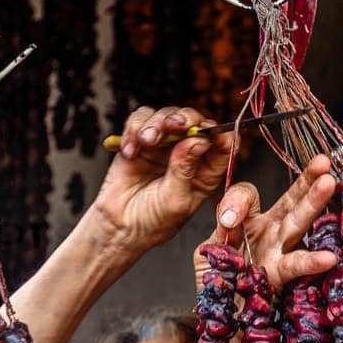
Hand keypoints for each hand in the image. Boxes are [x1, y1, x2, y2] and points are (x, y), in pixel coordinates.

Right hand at [91, 106, 236, 256]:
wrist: (119, 227)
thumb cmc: (153, 222)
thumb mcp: (175, 200)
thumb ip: (185, 169)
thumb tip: (198, 140)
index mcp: (206, 171)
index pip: (223, 144)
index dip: (221, 133)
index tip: (210, 132)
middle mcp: (188, 154)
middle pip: (194, 122)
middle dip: (185, 119)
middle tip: (174, 124)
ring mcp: (164, 145)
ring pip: (167, 115)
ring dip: (157, 122)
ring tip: (146, 140)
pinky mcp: (140, 141)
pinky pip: (140, 120)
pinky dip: (134, 129)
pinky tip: (130, 150)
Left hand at [193, 154, 337, 291]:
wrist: (219, 316)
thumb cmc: (218, 281)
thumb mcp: (208, 251)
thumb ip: (220, 230)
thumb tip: (231, 217)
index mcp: (249, 221)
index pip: (249, 195)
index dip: (239, 200)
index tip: (229, 220)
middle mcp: (269, 231)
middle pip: (289, 200)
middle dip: (306, 180)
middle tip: (323, 161)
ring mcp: (277, 251)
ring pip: (297, 222)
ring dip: (313, 202)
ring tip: (330, 183)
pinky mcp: (278, 275)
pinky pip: (296, 266)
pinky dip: (312, 262)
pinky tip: (329, 257)